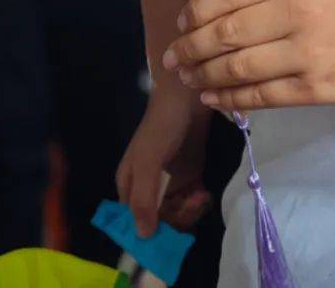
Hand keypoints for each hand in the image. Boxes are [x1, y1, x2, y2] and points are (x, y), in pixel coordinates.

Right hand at [116, 82, 212, 237]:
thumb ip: (144, 198)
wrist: (188, 97)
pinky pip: (191, 202)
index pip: (134, 222)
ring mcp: (169, 183)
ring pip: (177, 214)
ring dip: (190, 213)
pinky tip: (204, 194)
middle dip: (176, 220)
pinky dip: (198, 204)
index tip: (168, 235)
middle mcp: (148, 188)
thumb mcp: (149, 162)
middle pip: (158, 221)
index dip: (150, 233)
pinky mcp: (189, 176)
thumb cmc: (162, 127)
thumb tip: (142, 237)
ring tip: (201, 196)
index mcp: (130, 186)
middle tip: (192, 204)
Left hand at [163, 0, 334, 112]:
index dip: (197, 11)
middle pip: (226, 32)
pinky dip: (231, 100)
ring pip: (238, 68)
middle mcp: (300, 9)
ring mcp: (309, 52)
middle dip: (190, 47)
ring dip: (204, 76)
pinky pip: (263, 97)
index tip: (182, 22)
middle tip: (172, 56)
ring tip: (188, 78)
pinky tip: (215, 98)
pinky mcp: (320, 88)